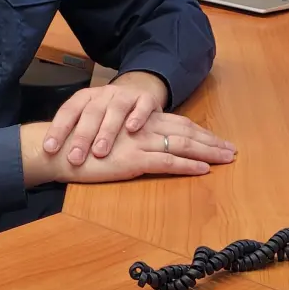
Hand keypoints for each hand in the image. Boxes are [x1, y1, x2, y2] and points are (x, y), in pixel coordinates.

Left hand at [43, 72, 169, 165]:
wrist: (140, 88)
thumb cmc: (110, 111)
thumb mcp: (91, 116)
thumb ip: (76, 131)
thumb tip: (50, 155)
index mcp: (86, 97)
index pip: (68, 111)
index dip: (58, 129)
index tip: (50, 149)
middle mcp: (104, 94)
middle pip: (91, 113)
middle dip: (82, 137)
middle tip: (75, 158)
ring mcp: (125, 94)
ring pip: (115, 110)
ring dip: (107, 131)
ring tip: (100, 152)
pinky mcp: (146, 98)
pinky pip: (142, 105)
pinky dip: (137, 116)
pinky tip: (132, 129)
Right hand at [55, 112, 235, 183]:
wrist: (57, 149)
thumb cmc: (79, 145)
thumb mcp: (108, 135)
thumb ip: (127, 135)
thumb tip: (144, 142)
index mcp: (138, 120)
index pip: (177, 123)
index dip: (199, 131)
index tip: (216, 139)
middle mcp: (143, 127)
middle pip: (186, 131)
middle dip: (211, 141)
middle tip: (231, 149)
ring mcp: (139, 142)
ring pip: (182, 144)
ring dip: (207, 152)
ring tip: (226, 158)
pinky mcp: (133, 159)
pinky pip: (167, 162)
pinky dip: (187, 165)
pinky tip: (204, 169)